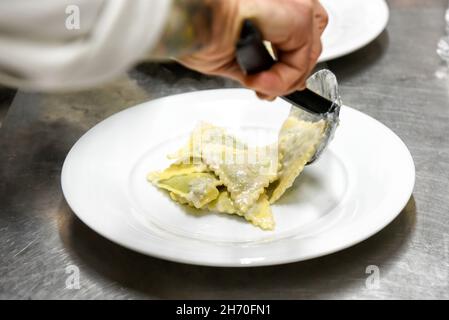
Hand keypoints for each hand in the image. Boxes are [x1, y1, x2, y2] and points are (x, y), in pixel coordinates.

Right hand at [177, 0, 327, 99]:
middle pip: (311, 36)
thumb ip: (257, 66)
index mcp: (269, 5)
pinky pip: (302, 56)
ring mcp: (292, 3)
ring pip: (311, 47)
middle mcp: (284, 0)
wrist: (189, 21)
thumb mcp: (231, 55)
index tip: (277, 83)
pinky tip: (260, 81)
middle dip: (294, 70)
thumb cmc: (197, 30)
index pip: (298, 29)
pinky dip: (284, 77)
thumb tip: (266, 83)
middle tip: (271, 88)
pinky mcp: (297, 14)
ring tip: (262, 85)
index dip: (293, 61)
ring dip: (287, 77)